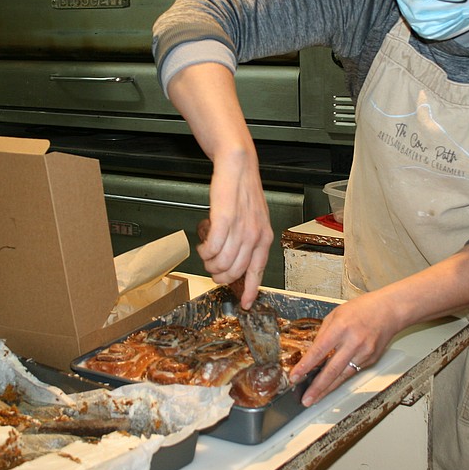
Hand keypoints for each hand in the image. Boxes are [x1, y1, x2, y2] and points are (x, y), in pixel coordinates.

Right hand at [196, 157, 272, 308]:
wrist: (238, 166)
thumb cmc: (244, 191)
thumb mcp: (255, 220)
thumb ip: (250, 241)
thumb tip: (239, 262)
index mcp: (265, 238)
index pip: (258, 271)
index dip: (251, 290)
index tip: (246, 304)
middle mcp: (255, 236)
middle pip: (235, 272)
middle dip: (220, 276)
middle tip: (212, 269)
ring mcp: (241, 228)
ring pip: (221, 263)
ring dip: (209, 264)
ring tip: (206, 255)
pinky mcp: (225, 220)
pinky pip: (212, 248)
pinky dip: (204, 252)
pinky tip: (203, 246)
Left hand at [288, 290, 400, 405]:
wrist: (389, 311)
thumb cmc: (363, 309)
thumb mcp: (336, 314)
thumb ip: (323, 333)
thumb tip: (313, 352)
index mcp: (341, 327)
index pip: (319, 350)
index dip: (306, 366)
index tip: (295, 376)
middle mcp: (353, 342)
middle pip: (332, 370)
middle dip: (317, 387)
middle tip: (306, 399)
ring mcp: (364, 353)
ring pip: (342, 376)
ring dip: (328, 389)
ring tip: (315, 398)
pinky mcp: (370, 360)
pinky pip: (352, 372)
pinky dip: (340, 379)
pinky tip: (331, 386)